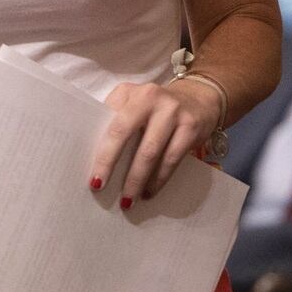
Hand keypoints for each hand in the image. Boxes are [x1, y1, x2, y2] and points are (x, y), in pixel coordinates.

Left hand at [89, 78, 223, 209]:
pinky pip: (171, 159)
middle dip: (109, 162)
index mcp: (129, 92)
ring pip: (149, 151)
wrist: (200, 99)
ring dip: (136, 179)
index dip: (97, 148)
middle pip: (123, 132)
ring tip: (127, 199)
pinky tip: (149, 192)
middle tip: (100, 187)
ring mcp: (172, 111)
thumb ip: (117, 122)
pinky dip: (158, 179)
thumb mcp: (135, 106)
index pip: (107, 120)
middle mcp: (150, 97)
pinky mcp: (190, 127)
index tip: (91, 173)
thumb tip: (97, 161)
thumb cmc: (157, 110)